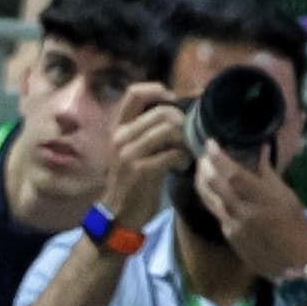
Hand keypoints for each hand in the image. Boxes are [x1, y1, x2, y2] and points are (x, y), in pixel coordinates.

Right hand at [103, 80, 193, 230]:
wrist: (118, 215)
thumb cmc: (132, 181)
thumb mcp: (133, 150)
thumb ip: (146, 130)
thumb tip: (176, 109)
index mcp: (118, 128)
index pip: (134, 93)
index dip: (157, 89)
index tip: (173, 99)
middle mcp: (120, 136)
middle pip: (162, 112)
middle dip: (182, 122)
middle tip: (188, 136)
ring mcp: (128, 153)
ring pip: (169, 130)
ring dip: (185, 140)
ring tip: (185, 151)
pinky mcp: (139, 170)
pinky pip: (172, 153)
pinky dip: (183, 157)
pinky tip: (181, 165)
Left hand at [190, 142, 306, 282]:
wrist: (294, 267)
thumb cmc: (298, 228)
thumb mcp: (288, 198)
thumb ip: (270, 174)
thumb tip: (261, 150)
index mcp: (260, 200)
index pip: (232, 174)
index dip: (218, 158)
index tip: (210, 143)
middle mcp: (241, 213)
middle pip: (214, 186)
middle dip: (205, 167)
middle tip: (202, 152)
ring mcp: (231, 226)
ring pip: (209, 199)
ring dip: (202, 182)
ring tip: (200, 167)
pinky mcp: (229, 236)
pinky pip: (216, 212)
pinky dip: (211, 197)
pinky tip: (212, 189)